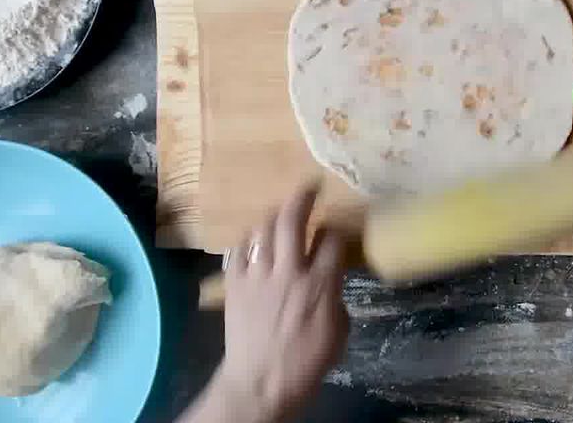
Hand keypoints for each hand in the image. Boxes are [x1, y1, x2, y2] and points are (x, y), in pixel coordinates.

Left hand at [214, 186, 349, 422]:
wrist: (259, 384)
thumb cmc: (305, 364)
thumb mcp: (338, 334)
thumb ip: (335, 298)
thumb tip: (330, 282)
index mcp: (320, 285)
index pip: (333, 240)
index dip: (338, 229)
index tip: (338, 228)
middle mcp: (288, 272)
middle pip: (292, 220)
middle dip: (302, 198)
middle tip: (308, 188)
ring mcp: (257, 276)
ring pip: (263, 228)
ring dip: (273, 215)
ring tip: (280, 211)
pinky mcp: (234, 284)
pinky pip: (240, 249)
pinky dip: (249, 239)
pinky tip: (255, 240)